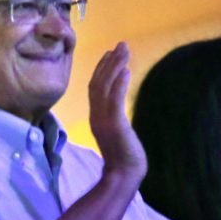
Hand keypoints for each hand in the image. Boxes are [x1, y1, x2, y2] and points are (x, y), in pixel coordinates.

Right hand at [88, 42, 146, 181]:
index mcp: (95, 116)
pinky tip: (125, 70)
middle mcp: (96, 115)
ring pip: (105, 87)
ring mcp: (103, 119)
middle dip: (109, 62)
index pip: (95, 87)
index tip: (110, 54)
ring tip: (124, 50)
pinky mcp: (114, 125)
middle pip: (98, 82)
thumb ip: (114, 118)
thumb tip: (118, 106)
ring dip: (115, 66)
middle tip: (120, 45)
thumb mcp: (116, 132)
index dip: (101, 68)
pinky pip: (114, 100)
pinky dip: (118, 84)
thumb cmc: (123, 157)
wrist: (123, 175)